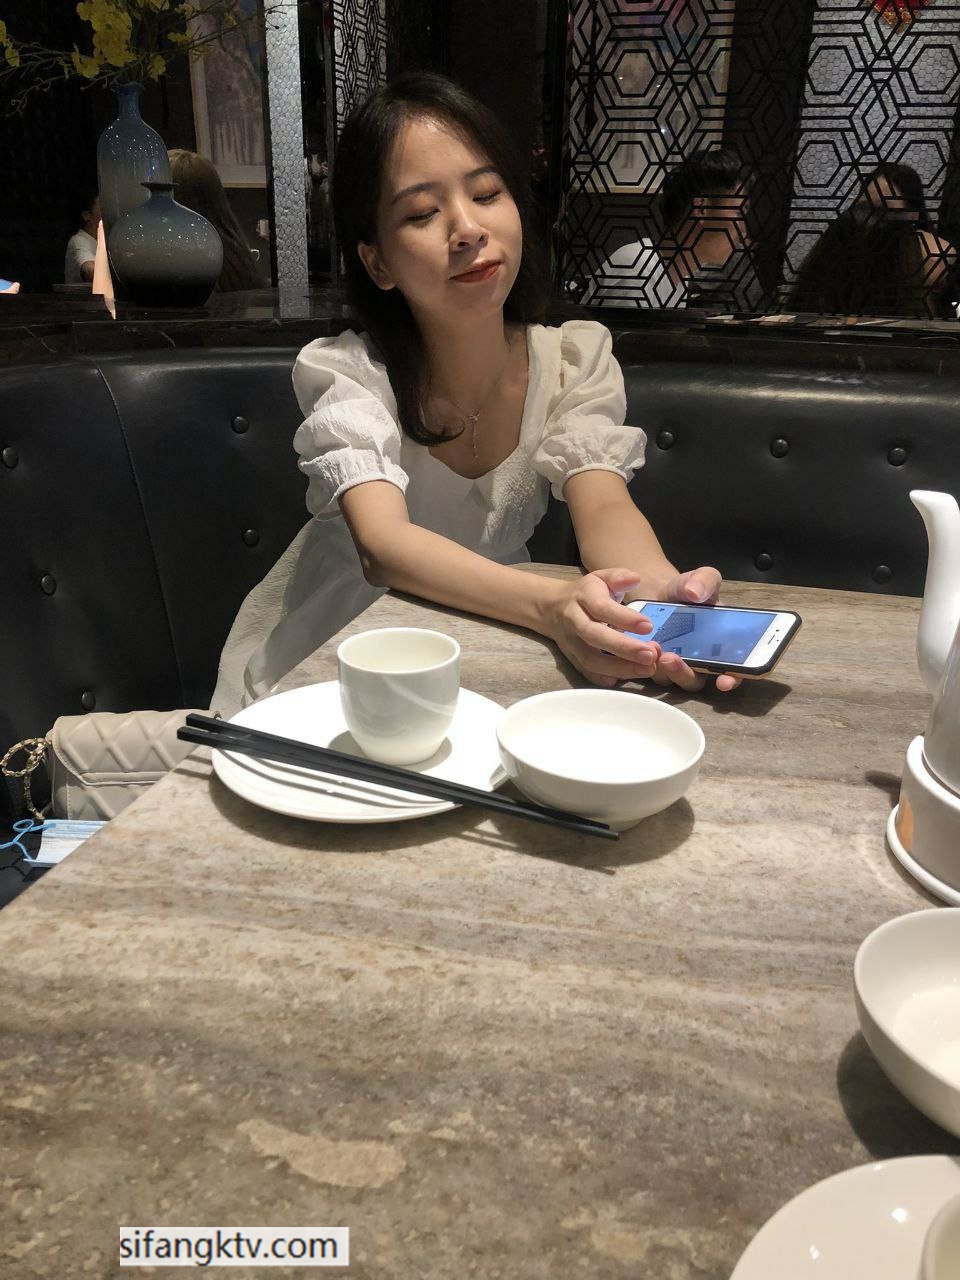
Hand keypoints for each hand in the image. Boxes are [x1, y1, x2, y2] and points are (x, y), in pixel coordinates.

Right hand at [543, 568, 661, 687]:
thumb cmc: (586, 593)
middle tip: (650, 655)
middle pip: (595, 636)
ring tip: (646, 669)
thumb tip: (635, 578)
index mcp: (583, 597)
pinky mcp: (571, 658)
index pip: (602, 608)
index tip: (648, 626)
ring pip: (590, 659)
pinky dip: (603, 678)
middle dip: (624, 648)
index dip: (624, 618)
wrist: (551, 608)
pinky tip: (624, 679)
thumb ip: (618, 577)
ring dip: (619, 667)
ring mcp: (571, 642)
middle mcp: (574, 621)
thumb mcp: (601, 578)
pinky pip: (585, 672)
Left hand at [652, 565, 741, 692]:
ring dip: (662, 670)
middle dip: (685, 675)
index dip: (732, 680)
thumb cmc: (686, 590)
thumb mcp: (702, 578)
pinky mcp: (649, 663)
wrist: (657, 591)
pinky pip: (646, 670)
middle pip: (694, 681)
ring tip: (655, 650)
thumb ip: (706, 581)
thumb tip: (695, 593)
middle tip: (672, 659)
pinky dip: (642, 662)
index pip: (732, 672)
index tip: (724, 681)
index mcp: (720, 646)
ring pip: (669, 679)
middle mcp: (697, 661)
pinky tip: (638, 647)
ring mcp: (671, 665)